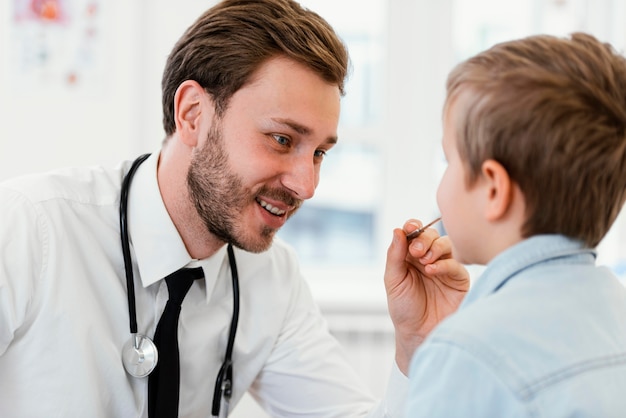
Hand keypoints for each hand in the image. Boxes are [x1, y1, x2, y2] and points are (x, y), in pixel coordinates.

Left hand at [384, 219, 469, 373]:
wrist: (419, 334)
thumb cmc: (404, 309)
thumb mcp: (393, 280)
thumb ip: (395, 255)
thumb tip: (397, 230)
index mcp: (410, 256)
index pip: (413, 233)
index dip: (412, 226)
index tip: (409, 227)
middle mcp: (428, 259)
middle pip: (431, 235)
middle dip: (424, 238)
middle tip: (417, 250)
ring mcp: (445, 268)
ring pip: (446, 244)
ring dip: (435, 247)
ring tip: (424, 261)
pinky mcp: (459, 280)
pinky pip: (455, 264)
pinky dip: (444, 264)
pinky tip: (432, 271)